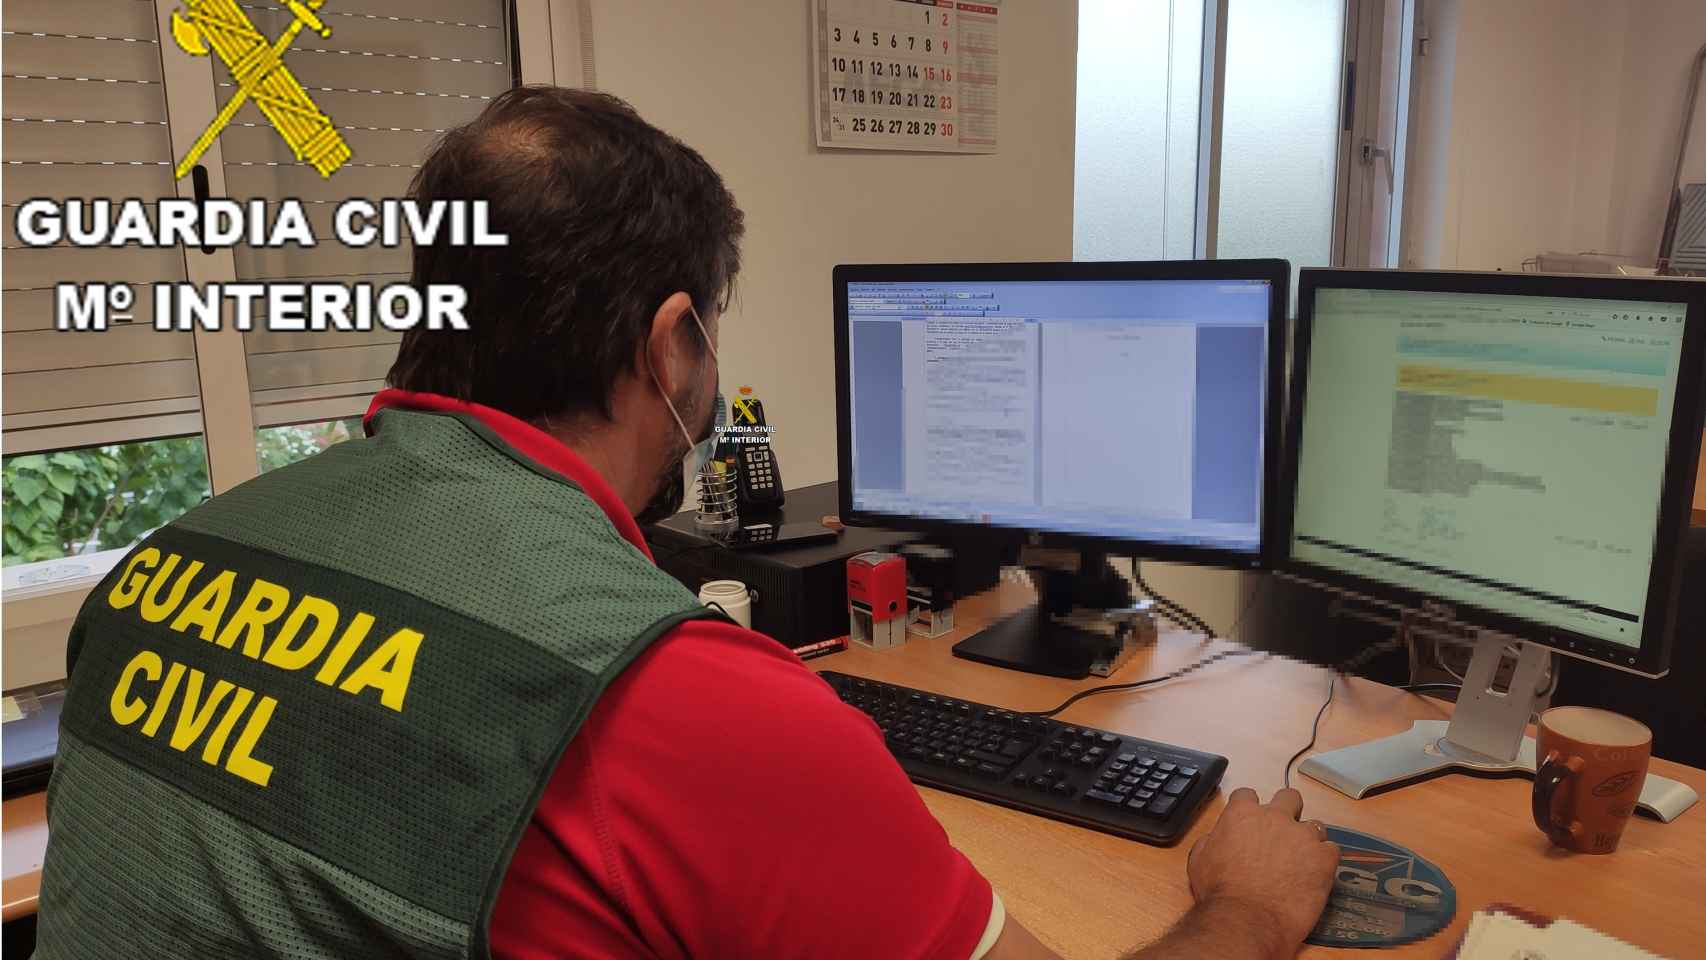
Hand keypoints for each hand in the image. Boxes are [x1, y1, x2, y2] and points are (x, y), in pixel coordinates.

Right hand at [1185, 788, 1337, 954]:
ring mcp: (1303, 836)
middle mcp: (1275, 817)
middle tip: (1282, 834)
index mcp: (1243, 814)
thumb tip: (1221, 836)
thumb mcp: (1200, 858)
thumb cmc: (1219, 893)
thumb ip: (1213, 838)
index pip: (1247, 795)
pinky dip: (1324, 861)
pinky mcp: (1324, 858)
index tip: (1250, 823)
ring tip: (1301, 863)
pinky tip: (1314, 876)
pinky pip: (1331, 850)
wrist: (1246, 919)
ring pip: (1315, 826)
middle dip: (1287, 811)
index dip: (1249, 809)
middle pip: (1289, 798)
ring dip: (1307, 840)